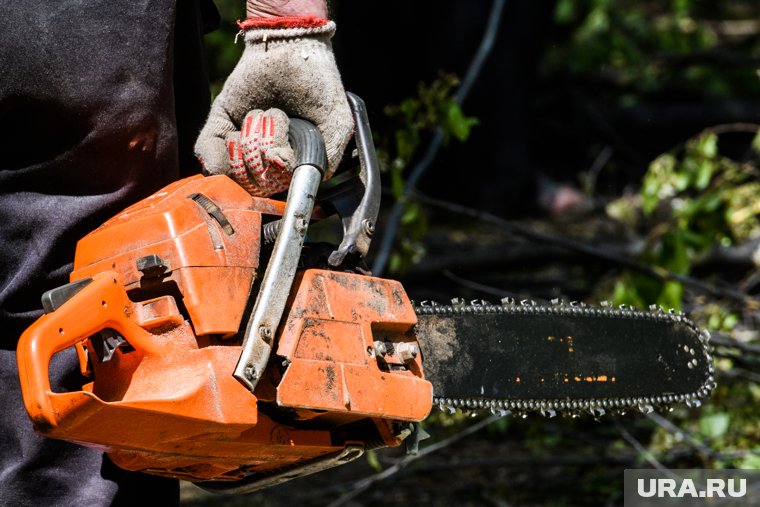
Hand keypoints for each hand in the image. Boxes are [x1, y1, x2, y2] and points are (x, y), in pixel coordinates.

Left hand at [195, 16, 352, 195]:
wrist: (291, 46)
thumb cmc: (319, 85)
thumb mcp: (336, 123)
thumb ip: (329, 156)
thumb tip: (313, 184)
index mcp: (290, 160)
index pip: (277, 188)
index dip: (276, 180)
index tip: (281, 160)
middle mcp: (264, 155)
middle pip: (251, 183)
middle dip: (259, 163)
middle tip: (272, 135)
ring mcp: (241, 140)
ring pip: (230, 171)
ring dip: (243, 151)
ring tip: (260, 120)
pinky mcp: (221, 121)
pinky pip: (208, 150)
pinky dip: (214, 154)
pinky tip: (230, 143)